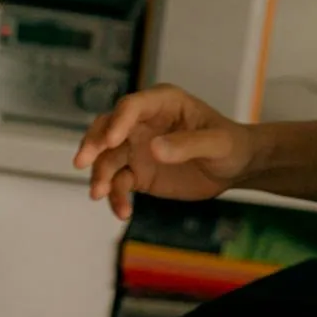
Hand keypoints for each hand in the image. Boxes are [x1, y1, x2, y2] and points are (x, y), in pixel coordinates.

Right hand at [72, 84, 257, 218]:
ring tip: (100, 195)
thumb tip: (154, 149)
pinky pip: (118, 184)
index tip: (111, 141)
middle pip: (106, 128)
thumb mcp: (217, 144)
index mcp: (162, 104)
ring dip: (100, 176)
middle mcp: (142, 123)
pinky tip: (123, 212)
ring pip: (106, 159)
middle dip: (92, 144)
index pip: (131, 107)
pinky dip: (116, 198)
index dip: (118, 122)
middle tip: (82, 162)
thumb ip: (188, 144)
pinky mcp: (137, 173)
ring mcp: (136, 148)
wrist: (235, 168)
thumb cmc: (230, 146)